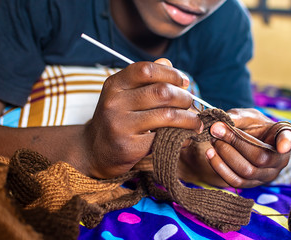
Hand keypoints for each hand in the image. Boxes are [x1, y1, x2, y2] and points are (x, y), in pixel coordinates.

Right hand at [83, 59, 202, 178]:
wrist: (95, 151)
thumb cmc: (118, 118)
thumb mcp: (124, 94)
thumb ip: (145, 78)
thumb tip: (169, 63)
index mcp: (114, 84)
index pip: (147, 70)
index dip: (171, 73)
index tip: (184, 82)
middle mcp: (114, 102)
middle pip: (162, 92)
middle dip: (184, 97)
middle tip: (190, 103)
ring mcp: (120, 125)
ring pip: (167, 115)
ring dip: (189, 118)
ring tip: (195, 122)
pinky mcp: (129, 146)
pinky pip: (164, 137)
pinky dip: (182, 136)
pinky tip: (186, 137)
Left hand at [206, 108, 290, 187]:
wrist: (249, 140)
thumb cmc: (252, 125)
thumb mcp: (247, 116)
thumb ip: (236, 118)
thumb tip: (217, 126)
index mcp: (284, 137)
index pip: (289, 139)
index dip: (286, 143)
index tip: (283, 146)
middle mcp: (280, 160)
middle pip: (259, 158)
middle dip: (234, 143)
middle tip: (216, 131)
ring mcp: (267, 175)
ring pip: (247, 172)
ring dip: (224, 155)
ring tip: (212, 141)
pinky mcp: (252, 184)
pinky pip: (236, 181)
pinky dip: (220, 167)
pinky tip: (210, 154)